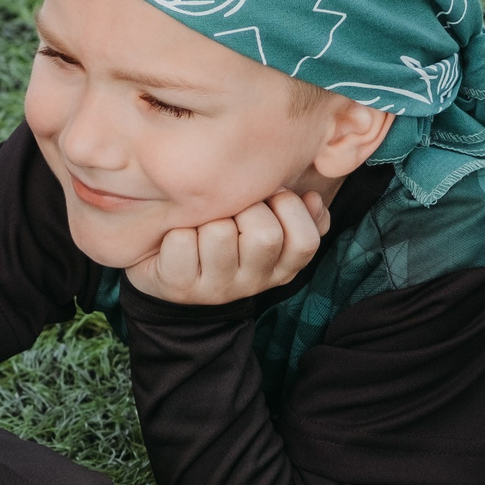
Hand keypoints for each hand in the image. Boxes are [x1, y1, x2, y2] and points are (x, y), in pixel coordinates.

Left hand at [124, 190, 327, 306]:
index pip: (305, 242)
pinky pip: (182, 240)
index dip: (289, 208)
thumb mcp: (268, 227)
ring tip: (202, 222)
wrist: (171, 271)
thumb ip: (298, 214)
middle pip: (265, 235)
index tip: (270, 196)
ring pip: (220, 232)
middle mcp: (254, 282)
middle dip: (246, 206)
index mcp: (281, 268)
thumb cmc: (224, 236)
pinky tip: (177, 235)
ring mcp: (217, 288)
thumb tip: (313, 198)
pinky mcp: (181, 286)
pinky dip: (176, 229)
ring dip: (208, 216)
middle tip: (232, 206)